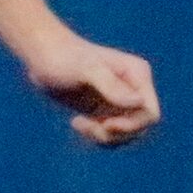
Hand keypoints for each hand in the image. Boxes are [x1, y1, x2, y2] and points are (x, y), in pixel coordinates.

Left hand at [22, 32, 159, 146]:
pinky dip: (96, 136)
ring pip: (126, 135)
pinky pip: (110, 134)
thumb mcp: (86, 69)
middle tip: (93, 128)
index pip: (150, 113)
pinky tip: (76, 123)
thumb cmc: (63, 57)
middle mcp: (132, 89)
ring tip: (80, 125)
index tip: (107, 124)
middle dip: (118, 134)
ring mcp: (118, 101)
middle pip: (140, 128)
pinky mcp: (103, 110)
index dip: (133, 126)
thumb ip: (111, 85)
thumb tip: (137, 103)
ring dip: (105, 137)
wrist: (41, 55)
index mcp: (137, 75)